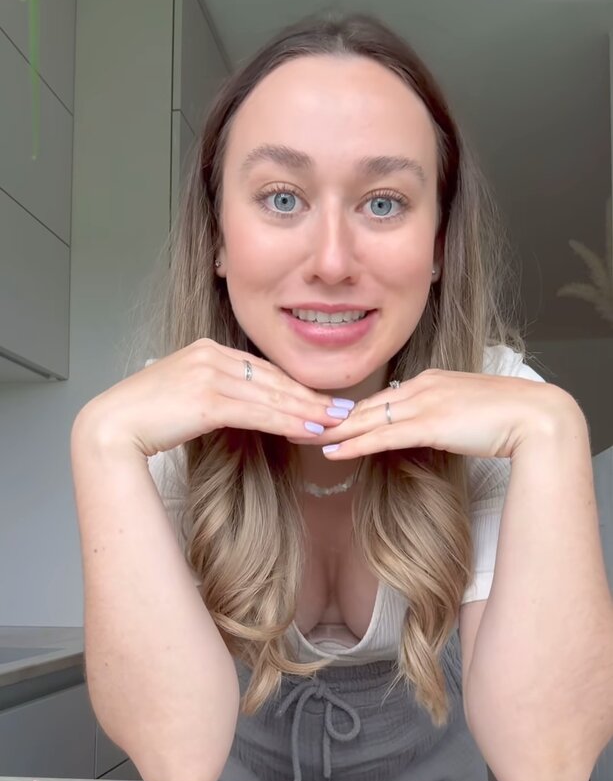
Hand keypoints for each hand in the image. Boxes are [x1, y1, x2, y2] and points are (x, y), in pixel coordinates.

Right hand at [71, 339, 347, 459]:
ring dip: (307, 412)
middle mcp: (210, 355)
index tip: (324, 400)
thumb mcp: (186, 397)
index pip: (263, 371)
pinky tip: (310, 430)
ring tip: (337, 423)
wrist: (112, 426)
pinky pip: (257, 412)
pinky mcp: (206, 398)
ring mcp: (208, 374)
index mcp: (207, 350)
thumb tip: (247, 410)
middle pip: (273, 380)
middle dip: (312, 397)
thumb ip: (217, 396)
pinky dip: (287, 421)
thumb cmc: (145, 418)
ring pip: (271, 396)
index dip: (297, 387)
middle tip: (346, 411)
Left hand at [299, 369, 574, 461]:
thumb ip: (444, 415)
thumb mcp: (469, 411)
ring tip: (305, 437)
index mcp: (432, 381)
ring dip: (335, 431)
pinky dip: (355, 444)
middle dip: (331, 417)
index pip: (383, 398)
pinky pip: (382, 436)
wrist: (536, 417)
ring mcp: (426, 404)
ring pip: (368, 419)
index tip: (327, 417)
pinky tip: (332, 451)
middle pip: (367, 405)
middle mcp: (423, 387)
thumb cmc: (511, 417)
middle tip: (299, 422)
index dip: (353, 410)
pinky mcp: (430, 425)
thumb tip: (430, 428)